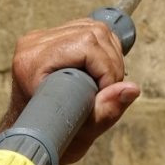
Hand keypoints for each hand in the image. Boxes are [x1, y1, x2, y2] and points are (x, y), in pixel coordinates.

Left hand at [4, 17, 139, 164]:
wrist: (34, 134)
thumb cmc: (53, 136)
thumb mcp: (82, 131)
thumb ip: (107, 111)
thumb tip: (132, 88)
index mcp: (32, 62)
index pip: (86, 45)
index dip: (107, 67)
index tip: (109, 92)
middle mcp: (34, 44)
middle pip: (93, 33)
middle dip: (112, 63)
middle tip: (111, 90)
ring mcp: (42, 39)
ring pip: (94, 29)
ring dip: (111, 56)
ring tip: (106, 82)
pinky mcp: (52, 38)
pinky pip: (88, 30)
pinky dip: (104, 49)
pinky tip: (101, 71)